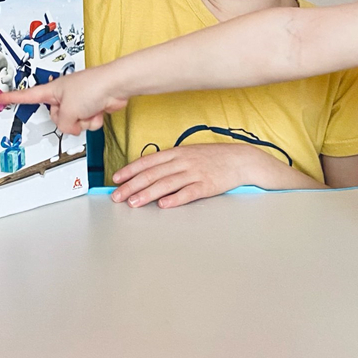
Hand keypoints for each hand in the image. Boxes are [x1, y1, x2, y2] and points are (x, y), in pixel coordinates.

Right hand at [0, 65, 128, 133]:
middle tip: (75, 112)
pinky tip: (98, 111)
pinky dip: (93, 120)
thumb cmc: (93, 87)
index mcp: (52, 90)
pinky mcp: (91, 106)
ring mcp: (78, 101)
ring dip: (83, 121)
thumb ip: (62, 124)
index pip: (26, 96)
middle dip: (67, 121)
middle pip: (55, 118)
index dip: (11, 98)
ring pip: (73, 123)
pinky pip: (86, 122)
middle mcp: (64, 95)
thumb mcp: (68, 110)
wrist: (116, 86)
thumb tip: (69, 127)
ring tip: (89, 110)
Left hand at [111, 143, 269, 207]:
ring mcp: (195, 173)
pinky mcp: (207, 185)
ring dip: (147, 194)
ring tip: (134, 203)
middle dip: (132, 185)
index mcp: (177, 153)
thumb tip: (149, 171)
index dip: (130, 170)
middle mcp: (183, 162)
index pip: (148, 161)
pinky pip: (188, 193)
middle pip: (152, 174)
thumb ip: (170, 162)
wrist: (240, 159)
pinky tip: (164, 205)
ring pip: (166, 184)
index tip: (116, 179)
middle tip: (118, 196)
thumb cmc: (213, 157)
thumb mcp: (189, 153)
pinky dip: (175, 199)